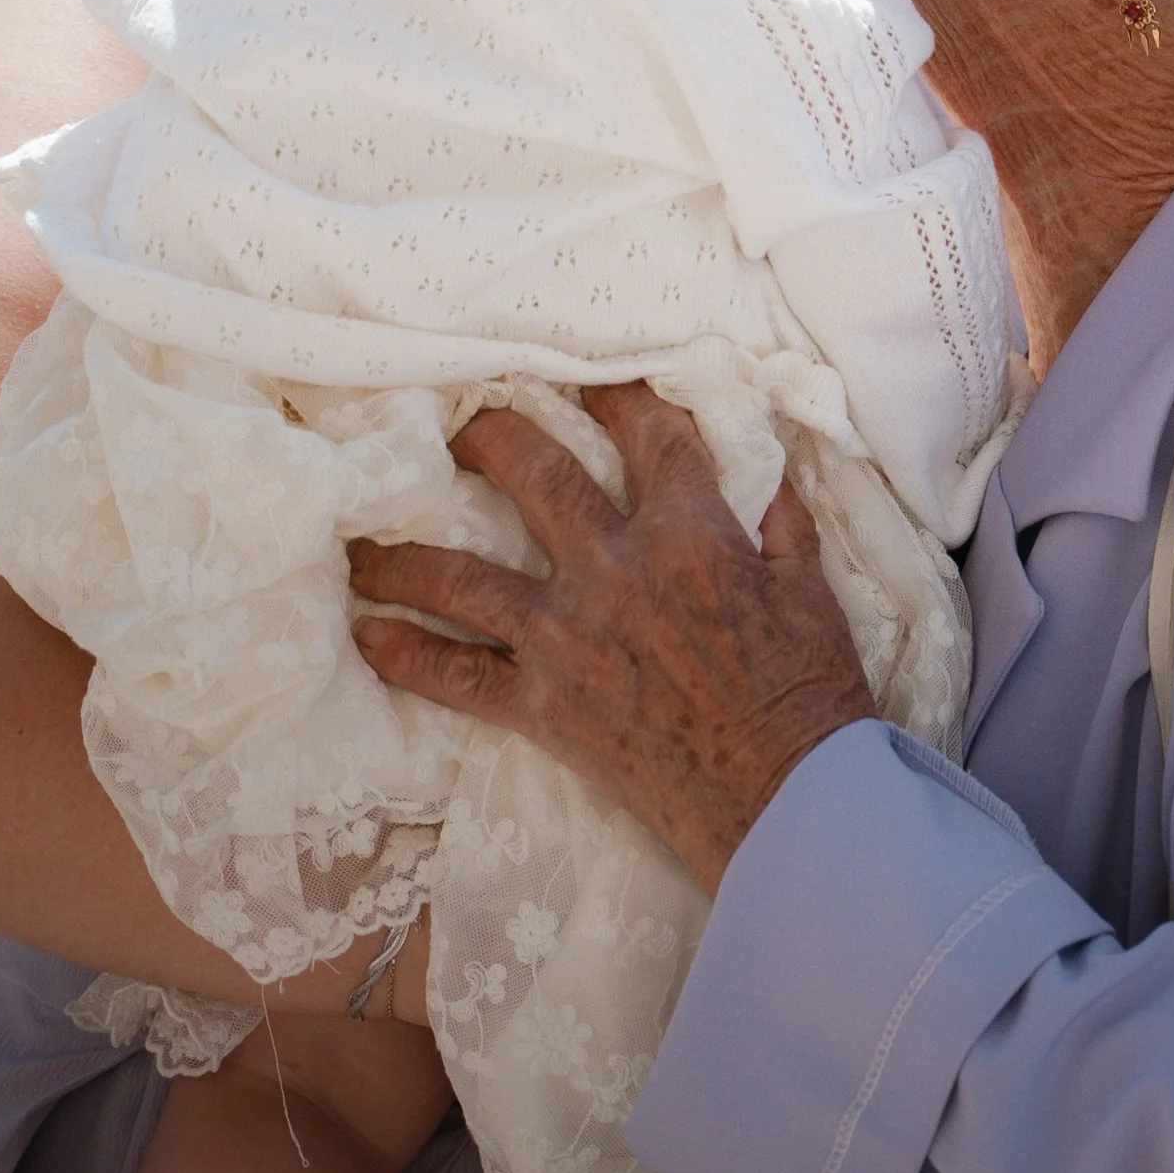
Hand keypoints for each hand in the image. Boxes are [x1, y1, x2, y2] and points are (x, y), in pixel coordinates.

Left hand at [348, 384, 874, 892]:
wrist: (783, 798)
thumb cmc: (808, 695)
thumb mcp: (811, 591)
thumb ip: (782, 521)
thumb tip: (769, 468)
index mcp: (690, 533)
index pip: (646, 434)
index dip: (614, 393)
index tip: (584, 373)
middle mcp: (615, 570)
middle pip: (533, 473)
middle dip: (486, 433)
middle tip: (456, 417)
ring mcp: (568, 638)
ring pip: (462, 574)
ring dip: (403, 548)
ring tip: (362, 531)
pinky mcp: (542, 707)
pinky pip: (456, 676)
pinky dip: (405, 655)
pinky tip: (365, 633)